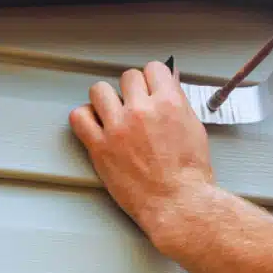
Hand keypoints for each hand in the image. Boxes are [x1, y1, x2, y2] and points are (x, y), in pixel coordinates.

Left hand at [69, 60, 215, 240]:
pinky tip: (96, 126)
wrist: (177, 204)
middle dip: (132, 90)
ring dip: (106, 99)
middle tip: (135, 106)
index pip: (153, 69)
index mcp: (168, 103)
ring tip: (113, 114)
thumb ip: (178, 103)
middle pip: (127, 77)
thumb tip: (168, 83)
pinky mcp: (100, 146)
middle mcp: (141, 110)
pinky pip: (79, 117)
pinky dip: (85, 118)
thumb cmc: (189, 174)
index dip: (152, 79)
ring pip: (99, 90)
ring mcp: (118, 128)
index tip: (149, 89)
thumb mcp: (194, 129)